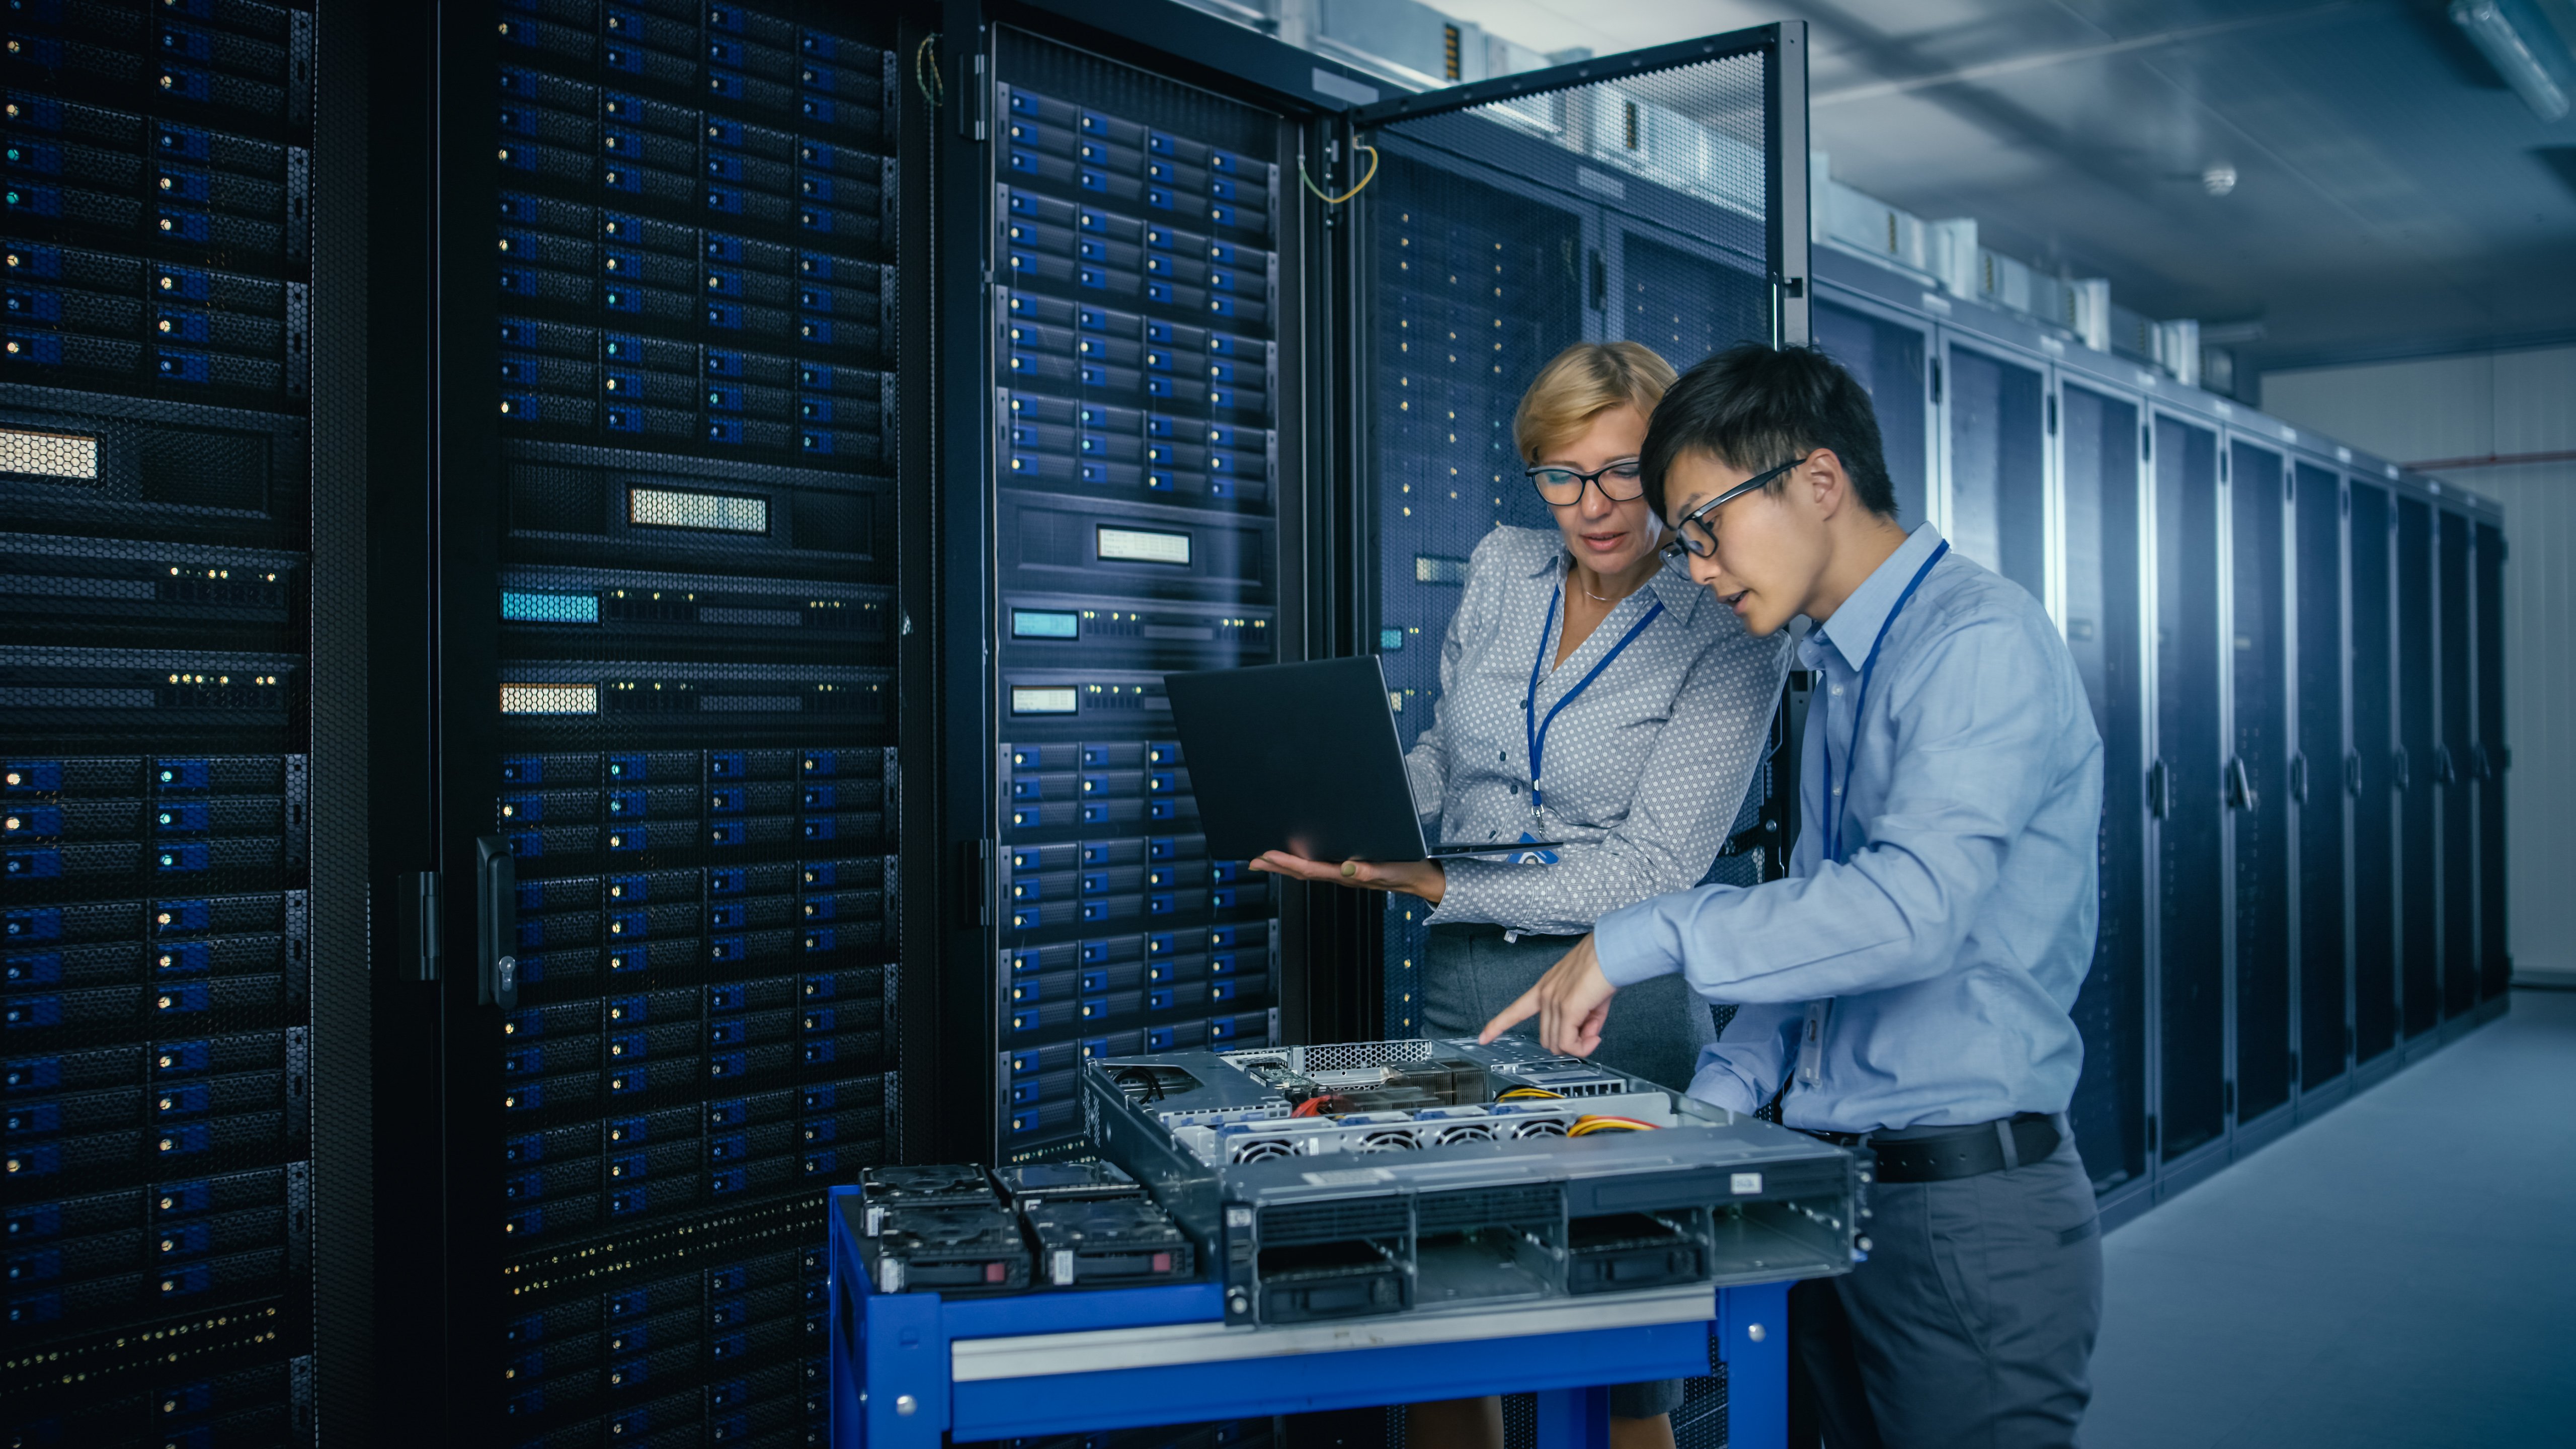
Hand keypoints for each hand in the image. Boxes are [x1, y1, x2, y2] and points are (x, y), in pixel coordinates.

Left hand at [1247, 851, 1445, 903]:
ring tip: (1266, 858)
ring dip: (1285, 864)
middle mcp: (1340, 874)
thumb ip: (1370, 872)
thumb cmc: (1406, 871)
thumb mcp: (1391, 871)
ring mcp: (1343, 872)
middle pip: (1301, 871)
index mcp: (1346, 874)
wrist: (1420, 877)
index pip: (1310, 868)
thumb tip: (1346, 869)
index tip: (1266, 856)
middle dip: (1276, 866)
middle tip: (1252, 861)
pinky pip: (1320, 864)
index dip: (1286, 862)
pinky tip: (1298, 854)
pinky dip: (1303, 859)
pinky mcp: (1349, 866)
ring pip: (1308, 868)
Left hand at [1480, 933, 1615, 1056]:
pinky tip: (1594, 1037)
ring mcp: (1553, 1001)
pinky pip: (1568, 1043)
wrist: (1612, 952)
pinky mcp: (1568, 1008)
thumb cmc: (1603, 967)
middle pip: (1547, 1038)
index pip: (1515, 1010)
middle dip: (1569, 1043)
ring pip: (1557, 1043)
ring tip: (1595, 1031)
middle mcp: (1545, 995)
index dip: (1497, 1025)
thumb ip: (1584, 1019)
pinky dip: (1582, 1047)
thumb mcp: (1588, 997)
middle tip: (1590, 1034)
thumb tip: (1586, 1037)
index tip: (1482, 1037)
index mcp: (1545, 988)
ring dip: (1578, 1045)